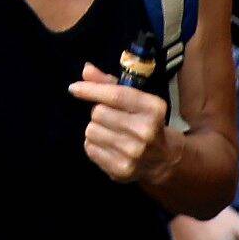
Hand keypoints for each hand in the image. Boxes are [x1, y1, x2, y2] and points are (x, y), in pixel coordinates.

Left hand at [69, 69, 171, 186]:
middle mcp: (145, 131)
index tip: (74, 88)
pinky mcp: (121, 169)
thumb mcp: (136, 100)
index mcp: (153, 108)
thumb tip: (86, 69)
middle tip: (110, 118)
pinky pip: (90, 149)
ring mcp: (134, 153)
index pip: (115, 95)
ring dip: (95, 129)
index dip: (91, 90)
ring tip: (111, 132)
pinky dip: (94, 145)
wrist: (164, 159)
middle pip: (98, 113)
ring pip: (91, 131)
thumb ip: (110, 84)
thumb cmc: (145, 122)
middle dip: (98, 112)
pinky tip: (109, 146)